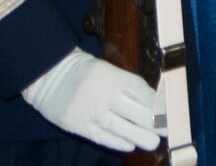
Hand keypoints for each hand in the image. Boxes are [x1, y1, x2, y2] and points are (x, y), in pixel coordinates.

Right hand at [21, 48, 159, 152]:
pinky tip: (129, 145)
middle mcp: (102, 94)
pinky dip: (116, 142)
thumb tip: (151, 102)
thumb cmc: (84, 72)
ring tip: (153, 142)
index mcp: (111, 76)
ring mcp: (89, 111)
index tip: (167, 111)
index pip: (139, 91)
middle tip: (166, 130)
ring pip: (119, 127)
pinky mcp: (78, 125)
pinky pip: (101, 136)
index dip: (155, 103)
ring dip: (138, 136)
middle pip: (133, 111)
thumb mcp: (106, 69)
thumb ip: (125, 85)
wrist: (48, 75)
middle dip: (152, 123)